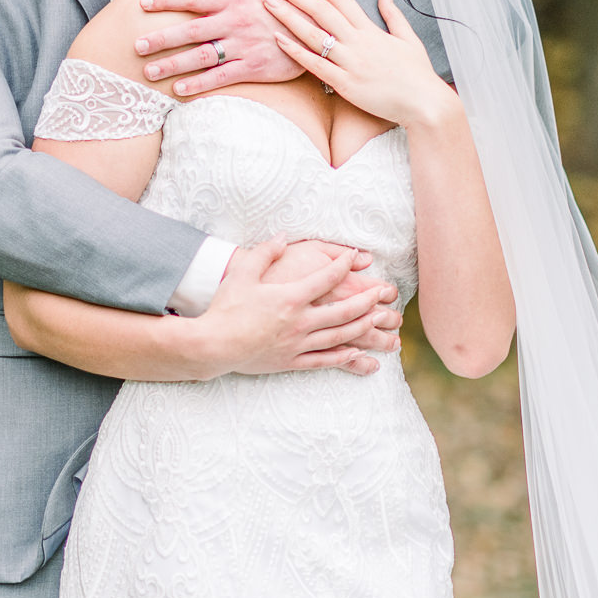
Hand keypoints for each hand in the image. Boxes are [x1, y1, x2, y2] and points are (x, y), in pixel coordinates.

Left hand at [135, 0, 302, 95]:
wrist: (315, 27)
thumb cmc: (279, 5)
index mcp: (231, 1)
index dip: (167, 0)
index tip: (143, 3)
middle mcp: (234, 22)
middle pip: (190, 30)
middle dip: (162, 39)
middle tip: (137, 46)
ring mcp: (243, 45)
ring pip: (202, 56)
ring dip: (174, 65)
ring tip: (150, 73)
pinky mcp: (253, 66)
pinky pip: (221, 76)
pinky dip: (200, 83)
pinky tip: (179, 90)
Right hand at [193, 238, 399, 378]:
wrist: (212, 345)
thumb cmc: (226, 307)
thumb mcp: (243, 273)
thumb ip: (264, 252)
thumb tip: (281, 236)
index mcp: (290, 297)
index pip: (326, 278)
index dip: (343, 265)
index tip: (354, 257)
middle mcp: (299, 321)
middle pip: (343, 310)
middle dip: (367, 301)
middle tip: (384, 294)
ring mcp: (297, 344)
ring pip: (339, 336)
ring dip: (363, 327)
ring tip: (379, 320)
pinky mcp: (291, 361)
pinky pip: (324, 360)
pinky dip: (344, 356)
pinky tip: (358, 352)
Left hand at [262, 0, 456, 128]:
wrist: (425, 104)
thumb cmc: (417, 73)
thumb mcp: (408, 37)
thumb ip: (392, 13)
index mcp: (370, 29)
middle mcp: (358, 42)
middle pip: (320, 9)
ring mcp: (351, 62)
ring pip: (313, 33)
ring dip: (287, 16)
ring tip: (265, 3)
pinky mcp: (345, 84)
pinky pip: (316, 65)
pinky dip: (296, 51)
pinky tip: (277, 40)